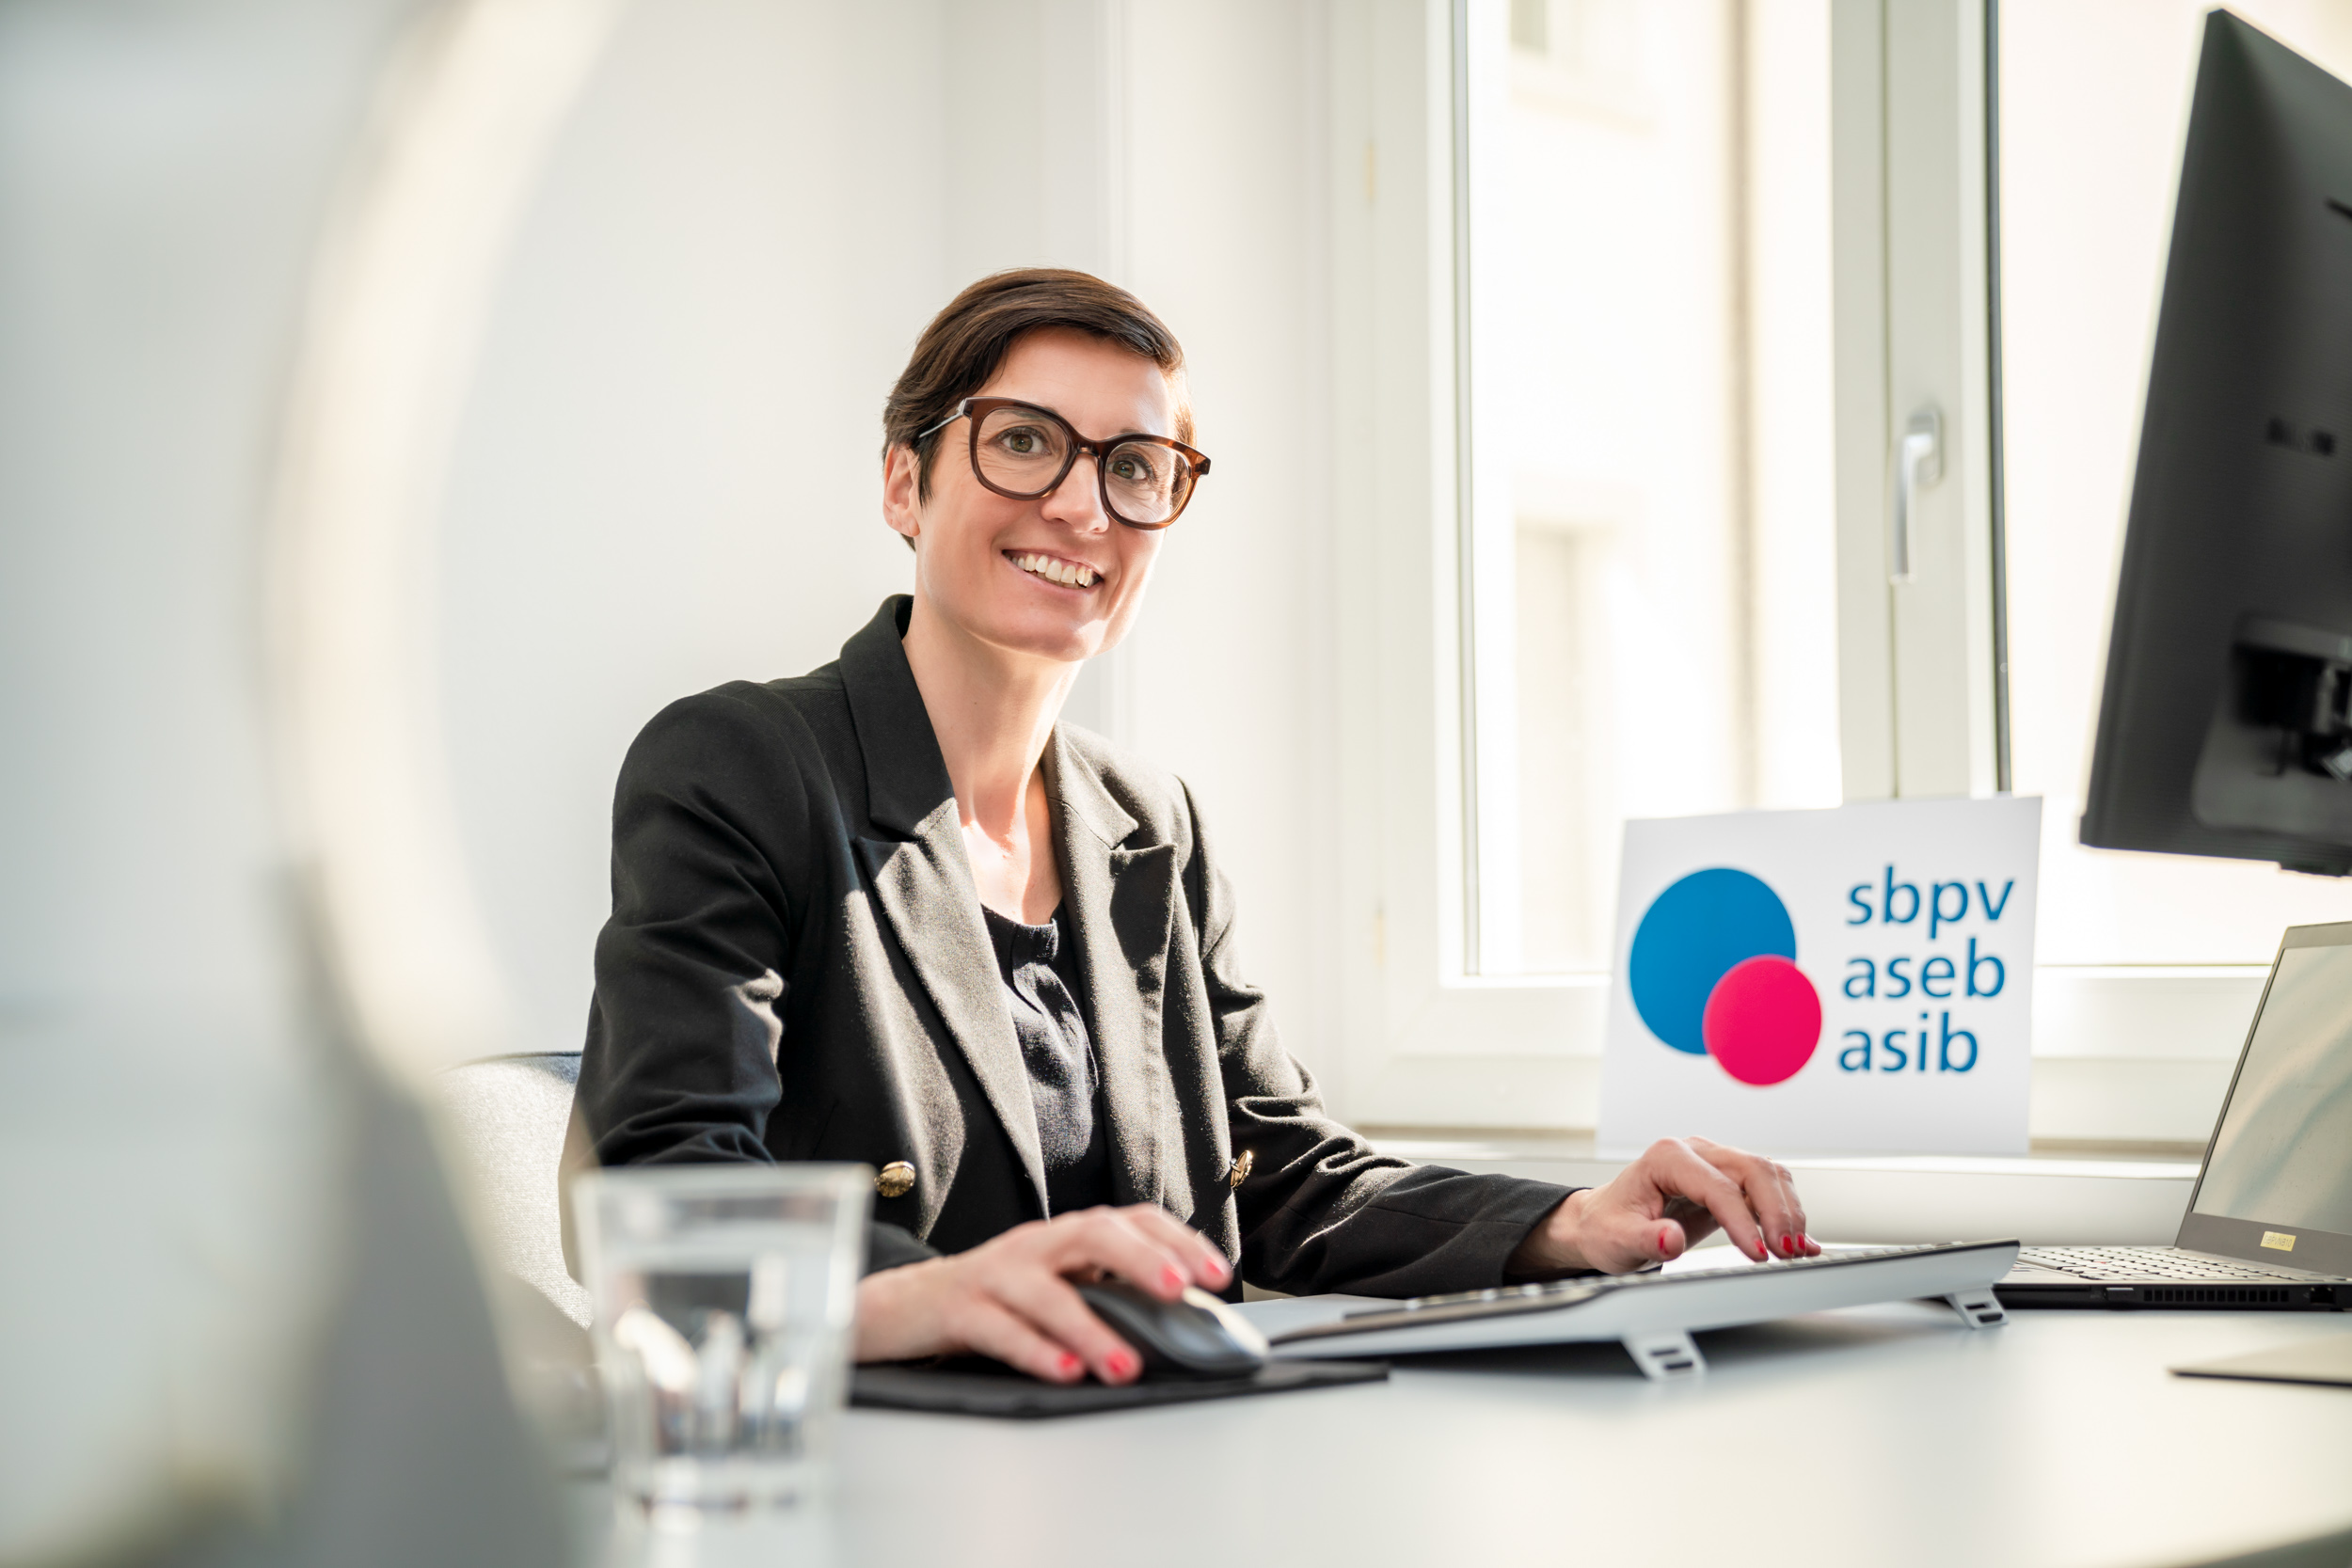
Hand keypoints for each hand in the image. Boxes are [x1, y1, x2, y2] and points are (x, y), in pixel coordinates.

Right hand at [853, 1204, 1231, 1384]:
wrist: (904, 1306)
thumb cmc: (993, 1299)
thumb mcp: (1055, 1288)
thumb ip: (1106, 1297)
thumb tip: (1178, 1326)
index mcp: (1064, 1239)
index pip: (1129, 1221)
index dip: (1176, 1241)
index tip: (1217, 1274)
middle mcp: (1034, 1247)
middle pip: (1092, 1234)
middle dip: (1140, 1260)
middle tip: (1179, 1292)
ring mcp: (995, 1275)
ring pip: (1047, 1292)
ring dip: (1091, 1329)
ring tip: (1125, 1366)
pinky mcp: (959, 1310)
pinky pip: (1000, 1329)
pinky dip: (1035, 1351)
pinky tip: (1064, 1373)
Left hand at [1507, 1136, 1816, 1275]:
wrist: (1603, 1222)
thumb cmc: (1607, 1226)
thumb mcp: (1617, 1239)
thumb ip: (1645, 1239)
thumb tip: (1670, 1239)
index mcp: (1667, 1157)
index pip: (1718, 1186)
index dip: (1744, 1220)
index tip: (1759, 1254)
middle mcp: (1695, 1153)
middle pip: (1753, 1169)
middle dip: (1777, 1212)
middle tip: (1786, 1253)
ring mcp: (1714, 1164)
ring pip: (1768, 1175)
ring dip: (1788, 1212)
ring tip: (1795, 1252)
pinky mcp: (1728, 1182)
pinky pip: (1767, 1190)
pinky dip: (1787, 1214)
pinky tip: (1801, 1242)